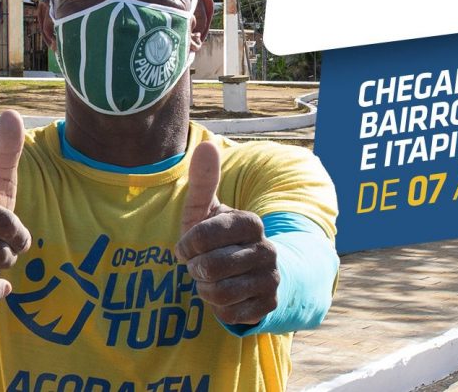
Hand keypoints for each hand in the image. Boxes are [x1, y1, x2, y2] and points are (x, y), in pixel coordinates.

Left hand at [175, 142, 278, 325]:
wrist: (251, 274)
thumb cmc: (220, 239)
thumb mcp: (207, 212)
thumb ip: (204, 181)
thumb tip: (206, 144)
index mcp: (251, 222)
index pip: (205, 235)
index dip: (188, 245)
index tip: (186, 247)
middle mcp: (267, 249)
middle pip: (211, 266)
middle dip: (196, 270)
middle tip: (199, 266)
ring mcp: (271, 277)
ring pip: (220, 292)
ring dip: (205, 289)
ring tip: (210, 280)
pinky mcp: (269, 303)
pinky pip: (230, 313)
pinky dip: (218, 308)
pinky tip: (224, 296)